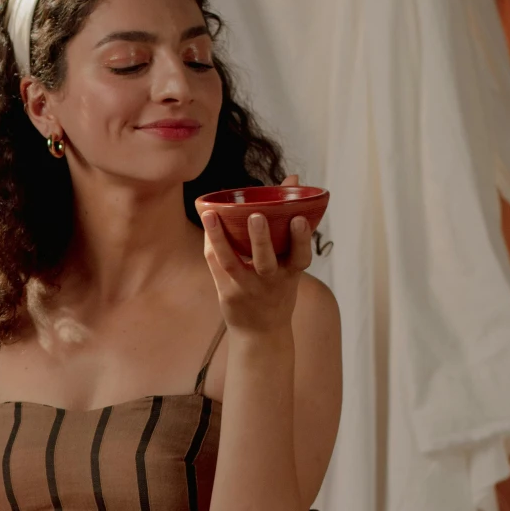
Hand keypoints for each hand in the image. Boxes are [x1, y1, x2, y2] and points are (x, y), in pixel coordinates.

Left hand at [197, 200, 310, 333]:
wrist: (261, 331)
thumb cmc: (278, 286)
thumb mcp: (291, 262)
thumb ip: (289, 221)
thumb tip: (293, 179)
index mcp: (291, 274)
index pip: (301, 257)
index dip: (302, 239)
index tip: (299, 220)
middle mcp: (271, 283)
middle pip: (266, 262)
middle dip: (261, 239)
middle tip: (256, 215)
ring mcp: (247, 289)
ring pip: (233, 263)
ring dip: (221, 238)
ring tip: (211, 216)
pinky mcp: (227, 292)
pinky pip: (216, 266)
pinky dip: (211, 244)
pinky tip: (207, 223)